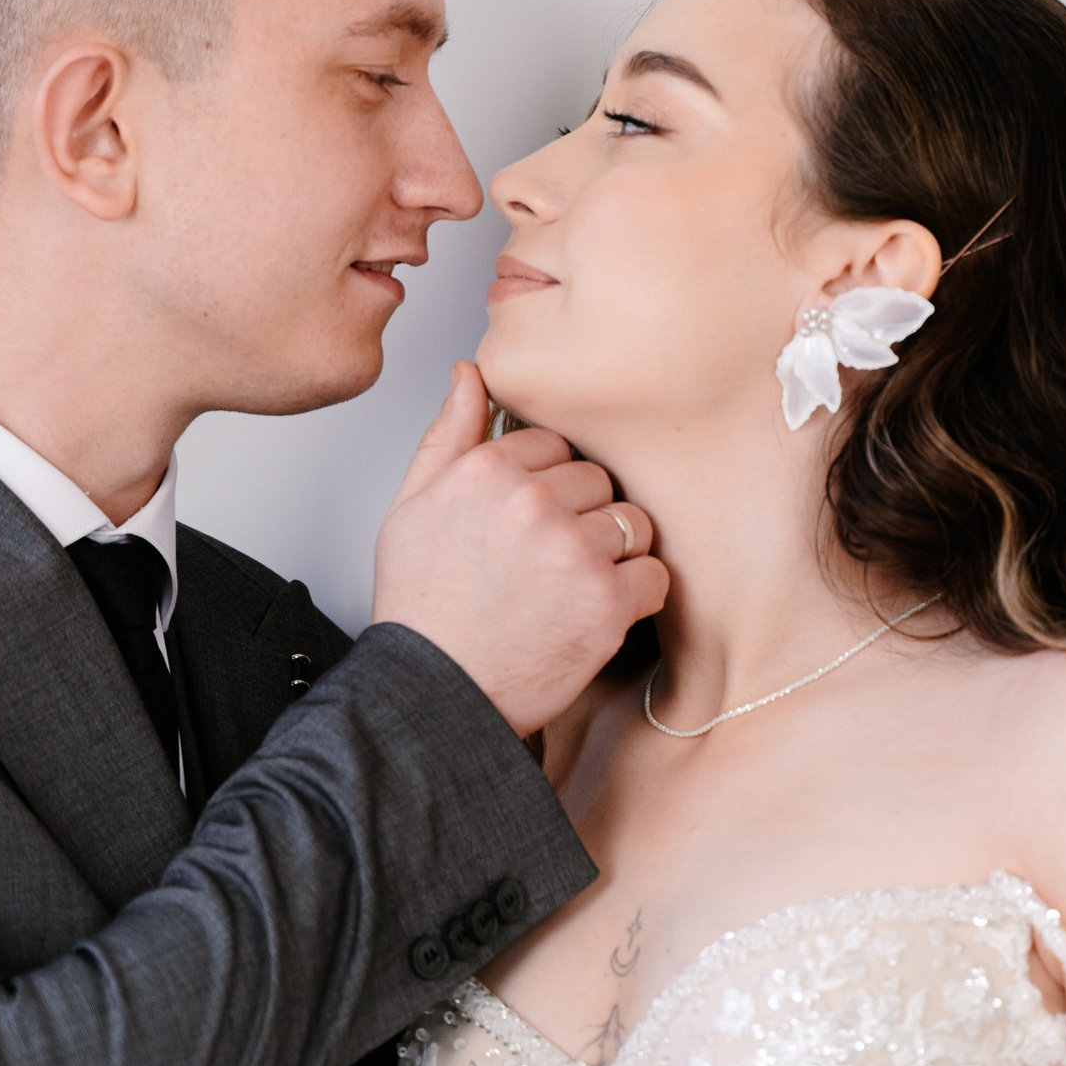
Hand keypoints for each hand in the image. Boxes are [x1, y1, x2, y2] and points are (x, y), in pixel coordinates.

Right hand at [372, 365, 666, 737]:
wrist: (435, 693)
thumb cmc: (422, 607)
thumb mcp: (412, 508)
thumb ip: (447, 435)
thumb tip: (470, 372)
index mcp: (486, 469)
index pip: (555, 445)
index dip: (547, 487)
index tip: (531, 523)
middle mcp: (531, 500)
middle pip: (598, 480)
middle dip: (583, 517)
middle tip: (549, 563)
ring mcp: (573, 550)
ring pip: (632, 522)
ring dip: (614, 553)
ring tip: (572, 588)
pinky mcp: (606, 601)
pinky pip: (653, 575)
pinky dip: (635, 597)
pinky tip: (594, 614)